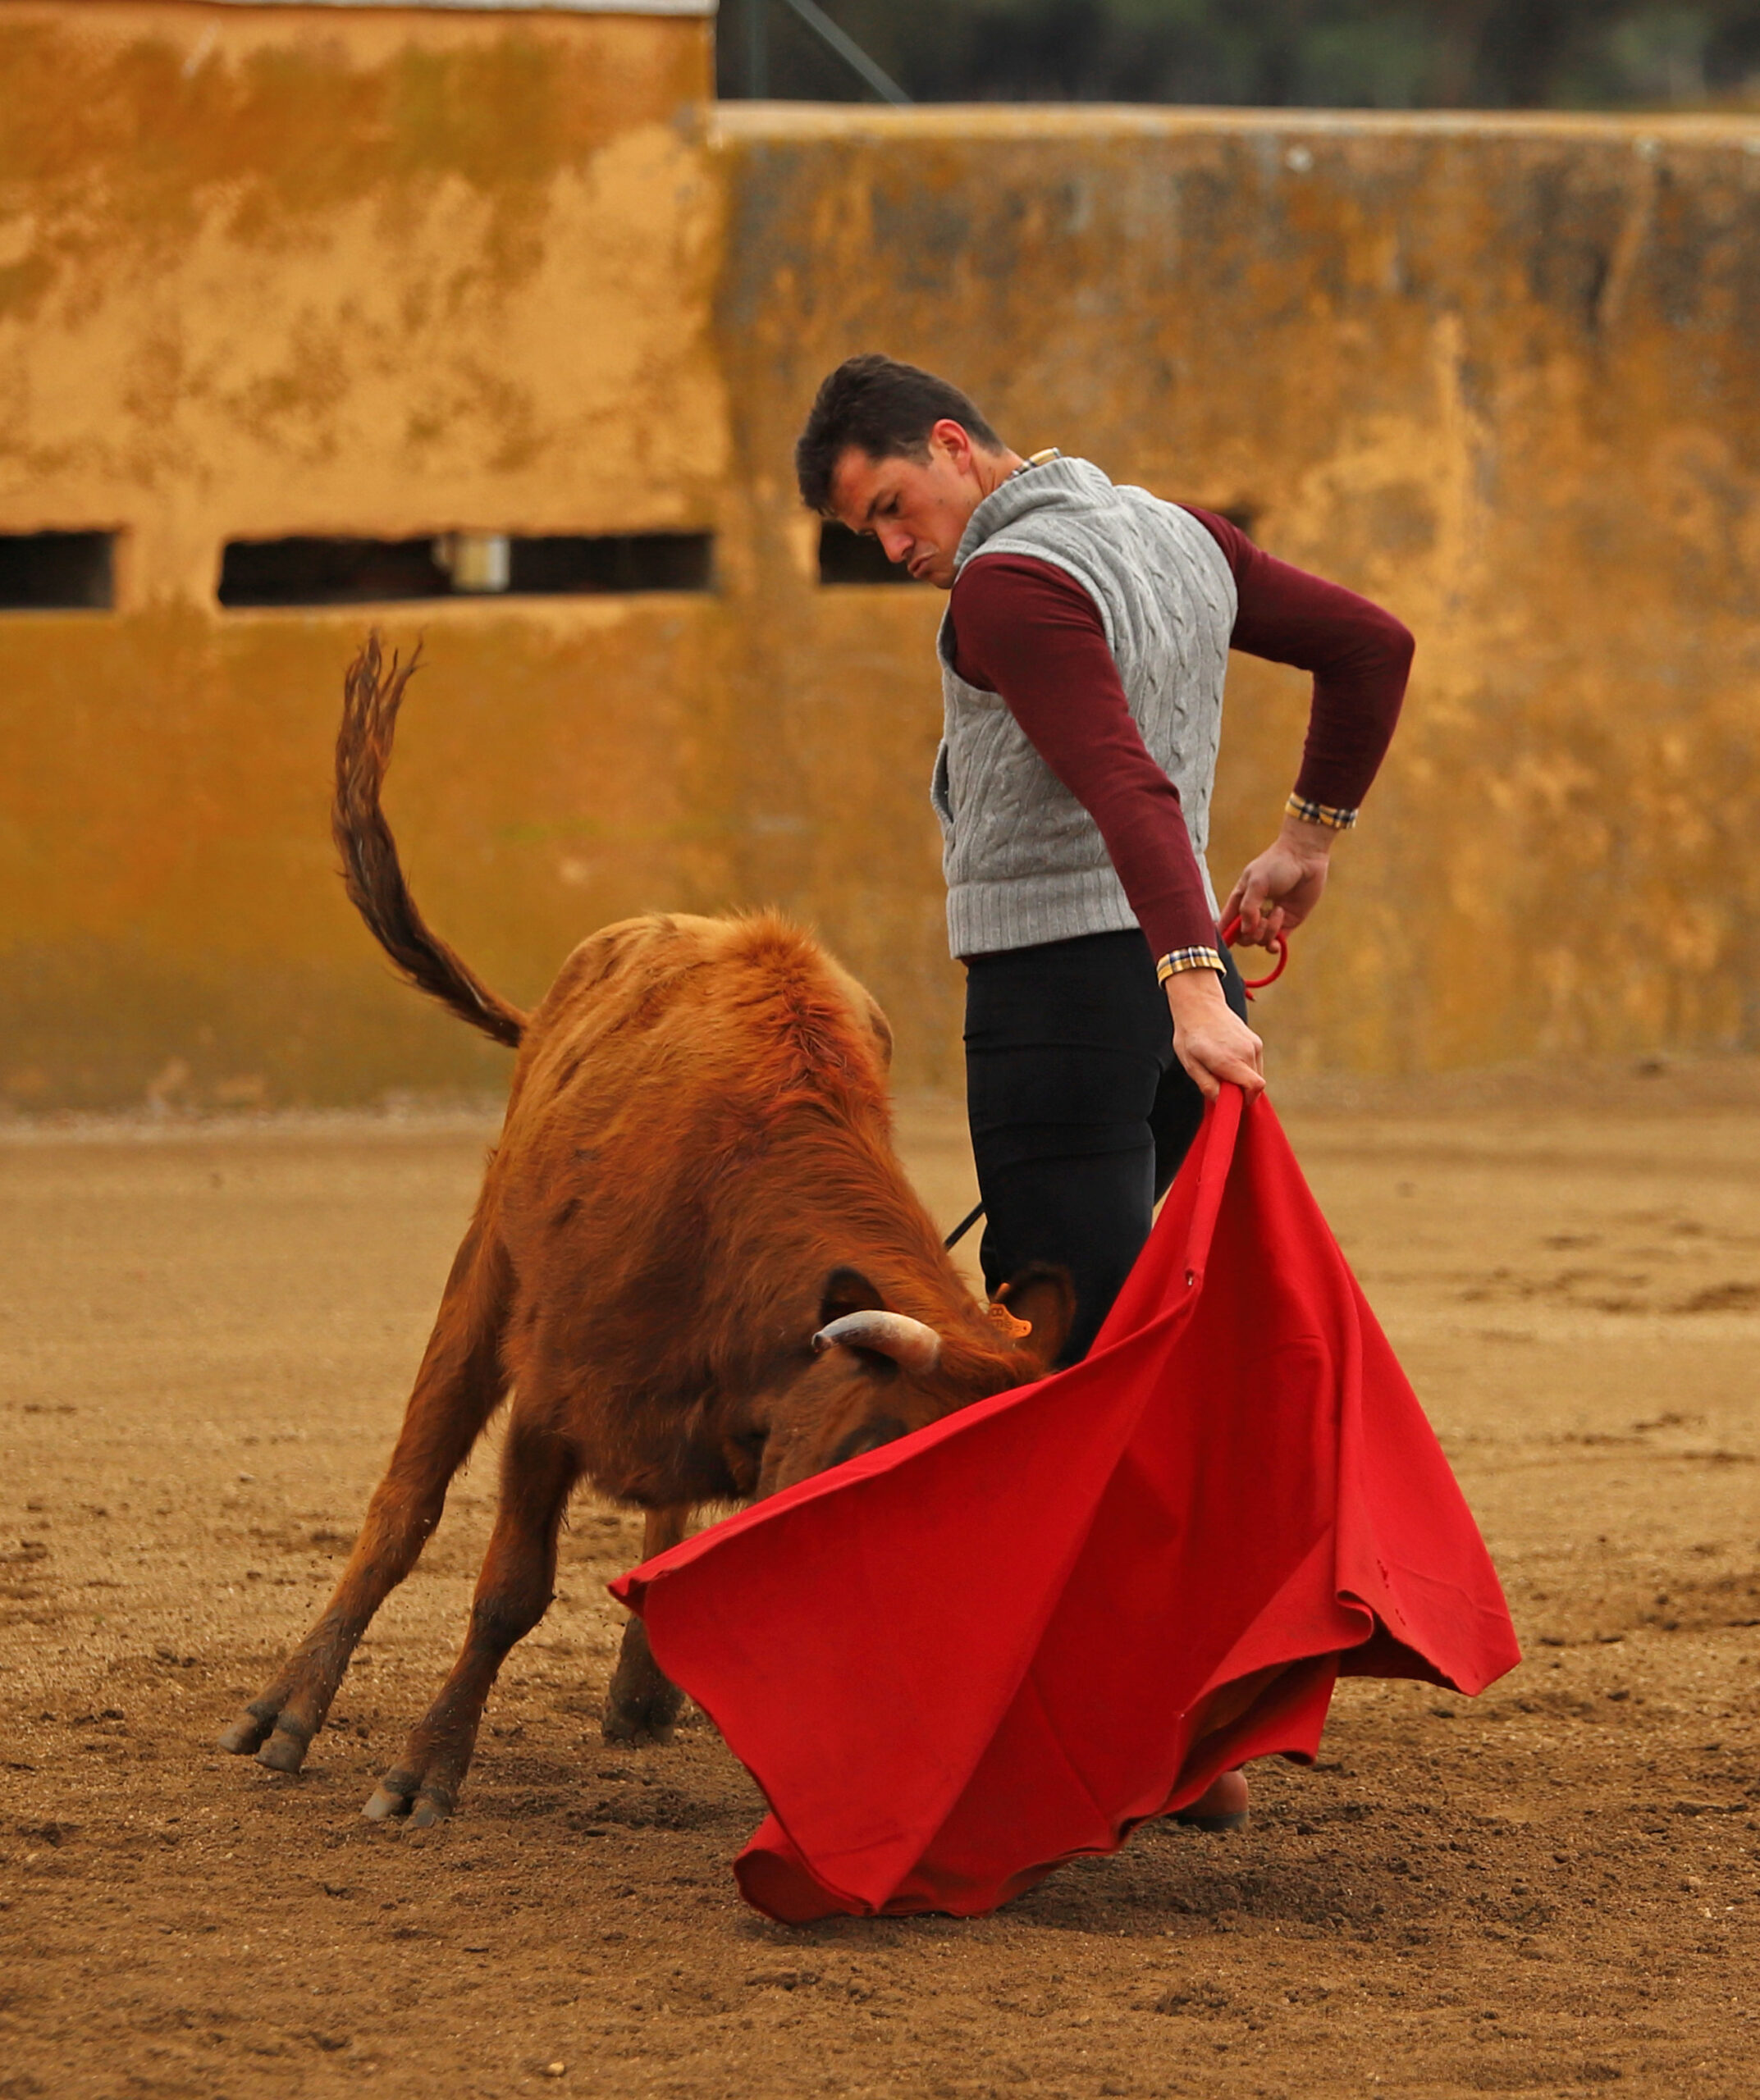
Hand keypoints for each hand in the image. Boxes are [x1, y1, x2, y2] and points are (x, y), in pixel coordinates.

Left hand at [1163, 969, 1264, 1102]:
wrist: (1200, 1005)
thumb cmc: (1191, 1034)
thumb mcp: (1190, 1064)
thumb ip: (1207, 1085)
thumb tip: (1221, 1101)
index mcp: (1229, 1059)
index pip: (1254, 1088)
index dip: (1245, 1100)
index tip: (1230, 1100)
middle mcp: (1246, 1052)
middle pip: (1256, 1085)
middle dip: (1241, 1091)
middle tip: (1221, 1084)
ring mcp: (1254, 1045)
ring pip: (1257, 1075)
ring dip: (1243, 1079)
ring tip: (1222, 1068)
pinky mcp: (1256, 1041)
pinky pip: (1256, 1064)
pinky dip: (1246, 1068)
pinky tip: (1228, 1059)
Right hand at [1222, 814, 1333, 949]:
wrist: (1305, 857)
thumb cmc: (1277, 864)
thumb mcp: (1257, 883)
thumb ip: (1248, 908)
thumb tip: (1246, 931)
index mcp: (1240, 900)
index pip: (1226, 923)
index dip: (1224, 935)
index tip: (1228, 940)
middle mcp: (1254, 911)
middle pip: (1243, 937)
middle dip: (1250, 935)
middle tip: (1261, 919)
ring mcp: (1271, 918)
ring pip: (1260, 941)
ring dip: (1268, 932)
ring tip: (1279, 910)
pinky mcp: (1289, 922)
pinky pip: (1276, 943)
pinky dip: (1274, 945)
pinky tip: (1277, 941)